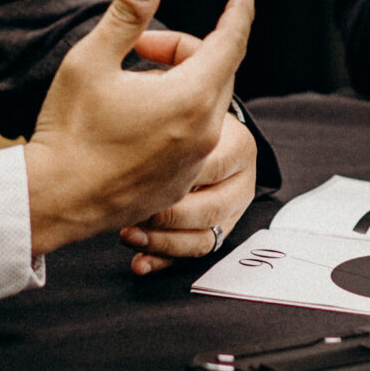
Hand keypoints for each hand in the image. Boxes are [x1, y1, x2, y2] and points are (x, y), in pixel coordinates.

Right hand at [22, 0, 251, 257]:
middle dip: (186, 50)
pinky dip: (175, 119)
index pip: (230, 44)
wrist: (53, 200)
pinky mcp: (179, 185)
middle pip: (216, 73)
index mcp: (190, 98)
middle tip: (140, 46)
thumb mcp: (91, 60)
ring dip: (180, 85)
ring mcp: (193, 164)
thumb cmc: (69, 130)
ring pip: (204, 107)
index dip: (238, 16)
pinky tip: (134, 120)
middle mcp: (203, 134)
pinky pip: (192, 139)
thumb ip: (126, 14)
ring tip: (131, 85)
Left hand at [119, 112, 256, 274]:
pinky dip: (161, 261)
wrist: (198, 130)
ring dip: (162, 243)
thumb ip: (169, 124)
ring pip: (202, 240)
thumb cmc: (183, 117)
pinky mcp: (212, 233)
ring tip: (129, 236)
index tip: (141, 180)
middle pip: (209, 210)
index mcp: (239, 148)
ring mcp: (229, 213)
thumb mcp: (182, 108)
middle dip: (166, 217)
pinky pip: (188, 255)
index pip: (210, 168)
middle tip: (133, 212)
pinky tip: (139, 262)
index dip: (174, 179)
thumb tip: (140, 143)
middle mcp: (240, 184)